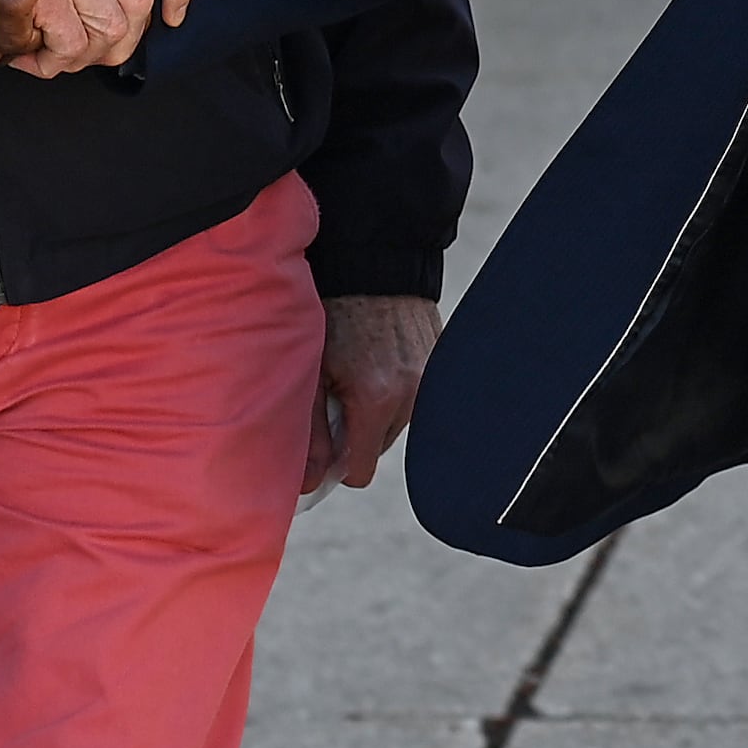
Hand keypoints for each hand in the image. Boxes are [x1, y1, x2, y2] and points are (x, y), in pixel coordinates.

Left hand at [313, 295, 439, 497]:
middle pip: (379, 448)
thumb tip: (307, 485)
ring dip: (378, 411)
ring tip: (360, 371)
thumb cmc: (335, 315)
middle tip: (339, 395)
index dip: (337, 464)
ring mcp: (430, 379)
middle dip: (357, 433)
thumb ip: (311, 433)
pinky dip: (396, 389)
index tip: (325, 442)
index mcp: (375, 400)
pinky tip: (380, 359)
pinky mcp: (440, 363)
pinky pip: (415, 397)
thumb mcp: (313, 373)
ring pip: (397, 423)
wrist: (376, 262)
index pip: (360, 472)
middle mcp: (410, 395)